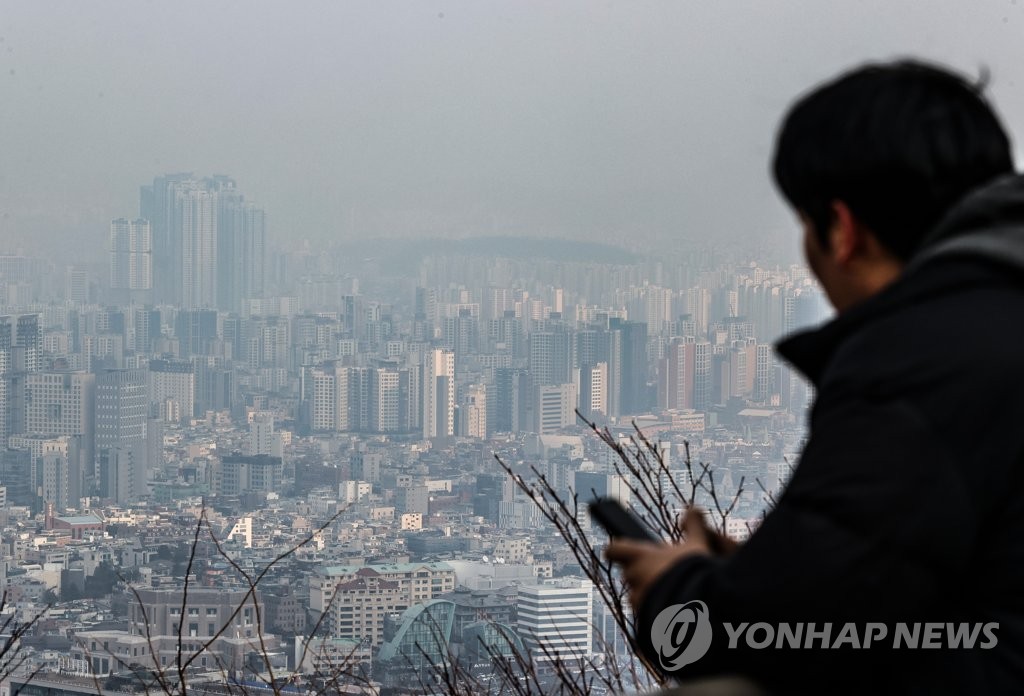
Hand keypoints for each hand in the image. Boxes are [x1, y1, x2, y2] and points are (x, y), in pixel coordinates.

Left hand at [605, 507, 733, 610]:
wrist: (700, 611)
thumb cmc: (694, 573)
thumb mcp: (697, 545)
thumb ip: (694, 526)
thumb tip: (693, 509)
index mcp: (640, 557)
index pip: (614, 549)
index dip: (618, 549)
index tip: (621, 549)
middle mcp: (634, 579)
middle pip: (629, 574)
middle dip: (643, 574)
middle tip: (664, 574)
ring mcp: (638, 602)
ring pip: (638, 597)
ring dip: (650, 596)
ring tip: (674, 596)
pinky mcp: (645, 622)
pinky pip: (647, 617)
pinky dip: (657, 615)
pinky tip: (675, 614)